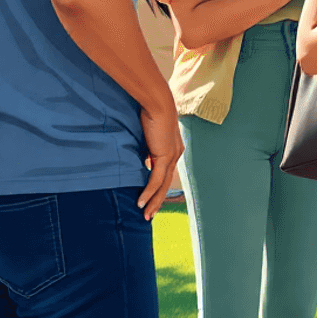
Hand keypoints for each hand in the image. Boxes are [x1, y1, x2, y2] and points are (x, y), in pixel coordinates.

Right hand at [138, 102, 183, 218]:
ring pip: (162, 185)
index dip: (159, 189)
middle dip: (157, 201)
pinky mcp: (165, 156)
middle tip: (149, 215)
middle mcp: (176, 154)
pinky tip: (141, 203)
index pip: (166, 174)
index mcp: (173, 149)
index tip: (150, 200)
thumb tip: (141, 159)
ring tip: (145, 214)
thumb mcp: (148, 136)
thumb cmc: (150, 113)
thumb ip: (147, 149)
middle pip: (166, 183)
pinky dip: (148, 193)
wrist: (158, 102)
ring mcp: (172, 156)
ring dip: (153, 201)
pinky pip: (155, 180)